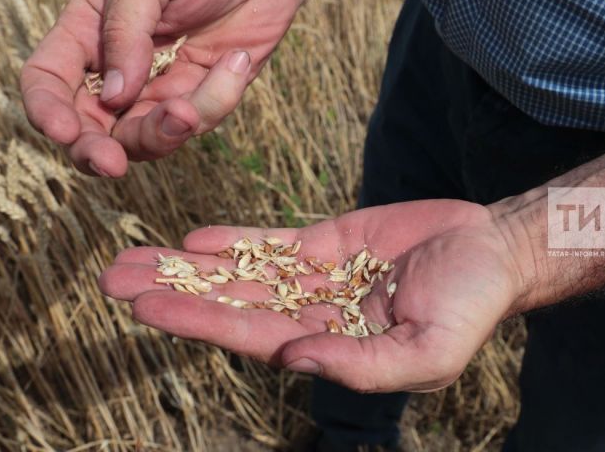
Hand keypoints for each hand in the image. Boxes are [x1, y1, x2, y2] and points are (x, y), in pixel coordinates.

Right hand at [21, 0, 321, 176]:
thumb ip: (125, 29)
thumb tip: (116, 95)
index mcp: (88, 32)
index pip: (48, 79)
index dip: (47, 110)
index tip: (63, 132)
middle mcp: (117, 70)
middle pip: (89, 129)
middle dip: (95, 152)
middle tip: (112, 163)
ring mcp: (159, 90)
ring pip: (143, 140)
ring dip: (161, 134)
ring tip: (186, 109)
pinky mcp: (200, 100)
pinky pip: (199, 122)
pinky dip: (218, 100)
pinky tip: (236, 60)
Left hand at [99, 200, 524, 392]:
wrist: (492, 249)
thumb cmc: (470, 305)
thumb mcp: (428, 350)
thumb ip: (360, 364)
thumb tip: (291, 360)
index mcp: (329, 347)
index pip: (248, 334)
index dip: (195, 321)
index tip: (144, 307)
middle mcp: (311, 315)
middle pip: (228, 302)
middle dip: (173, 293)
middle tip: (112, 279)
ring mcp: (315, 277)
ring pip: (241, 270)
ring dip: (188, 265)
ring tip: (135, 257)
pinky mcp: (326, 242)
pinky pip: (270, 241)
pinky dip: (233, 239)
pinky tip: (194, 239)